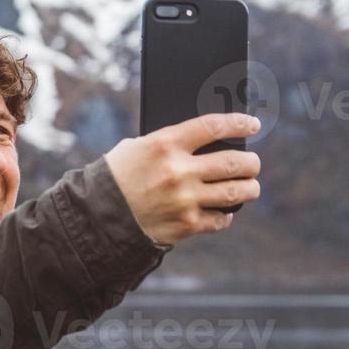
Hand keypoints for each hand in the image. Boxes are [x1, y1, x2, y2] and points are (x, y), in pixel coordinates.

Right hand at [104, 113, 262, 247]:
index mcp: (164, 145)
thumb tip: (204, 140)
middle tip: (252, 163)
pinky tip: (223, 211)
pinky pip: (220, 219)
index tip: (253, 125)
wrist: (95, 219)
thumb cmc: (114, 179)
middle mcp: (178, 172)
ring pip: (236, 193)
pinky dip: (225, 215)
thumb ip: (167, 144)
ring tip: (249, 186)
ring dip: (249, 188)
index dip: (239, 123)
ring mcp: (184, 200)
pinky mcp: (185, 225)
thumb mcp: (134, 149)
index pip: (214, 126)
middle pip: (234, 162)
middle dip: (250, 163)